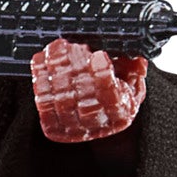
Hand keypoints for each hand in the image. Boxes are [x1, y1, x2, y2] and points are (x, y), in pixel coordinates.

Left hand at [30, 40, 146, 142]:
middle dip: (74, 68)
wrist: (99, 112)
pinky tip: (40, 66)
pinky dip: (41, 84)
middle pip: (84, 98)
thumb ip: (134, 67)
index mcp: (122, 112)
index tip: (98, 56)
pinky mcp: (57, 129)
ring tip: (51, 52)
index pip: (113, 97)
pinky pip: (45, 108)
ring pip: (62, 102)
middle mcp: (100, 125)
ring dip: (54, 73)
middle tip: (67, 47)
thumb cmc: (115, 89)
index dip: (104, 76)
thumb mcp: (131, 75)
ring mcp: (76, 129)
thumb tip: (136, 60)